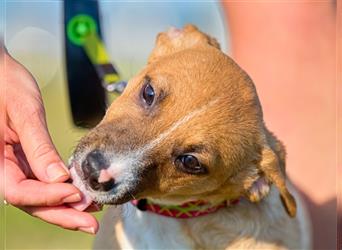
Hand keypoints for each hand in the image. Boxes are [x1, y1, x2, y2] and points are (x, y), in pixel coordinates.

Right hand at [2, 49, 98, 233]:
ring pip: (38, 196)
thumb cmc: (6, 84)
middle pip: (31, 201)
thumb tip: (60, 179)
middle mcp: (1, 168)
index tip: (78, 195)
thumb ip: (39, 148)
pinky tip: (81, 195)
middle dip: (63, 214)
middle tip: (92, 223)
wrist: (0, 71)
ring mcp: (12, 166)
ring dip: (65, 207)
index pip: (21, 191)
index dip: (50, 197)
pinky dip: (61, 191)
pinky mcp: (23, 161)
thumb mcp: (25, 114)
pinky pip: (41, 182)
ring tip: (92, 213)